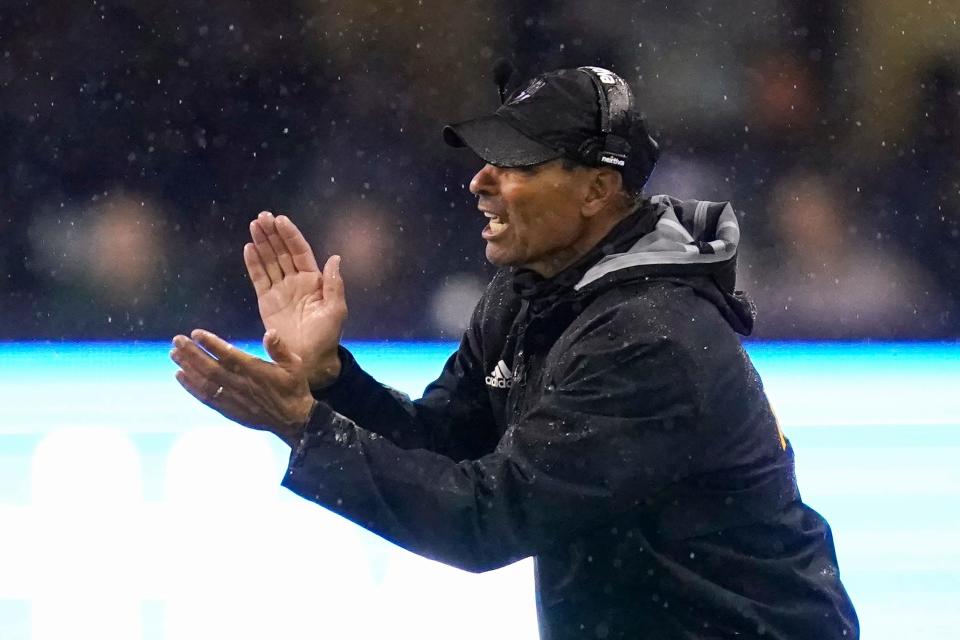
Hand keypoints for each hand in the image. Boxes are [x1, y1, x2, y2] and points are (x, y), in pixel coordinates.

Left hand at [170, 328, 316, 446]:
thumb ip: (280, 349)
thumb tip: (270, 332)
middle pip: (210, 367)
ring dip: (187, 367)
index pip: (229, 355)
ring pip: (205, 382)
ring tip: (173, 354)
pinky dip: (191, 388)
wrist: (293, 420)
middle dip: (192, 353)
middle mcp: (240, 384)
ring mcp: (232, 398)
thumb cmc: (293, 388)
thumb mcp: (294, 365)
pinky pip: (206, 398)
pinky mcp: (228, 409)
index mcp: (255, 371)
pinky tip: (179, 376)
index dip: (211, 344)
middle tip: (177, 340)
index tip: (196, 334)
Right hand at [245, 211, 345, 387]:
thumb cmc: (327, 336)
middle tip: (262, 217)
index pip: (300, 251)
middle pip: (282, 252)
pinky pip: (259, 278)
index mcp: (313, 281)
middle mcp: (296, 282)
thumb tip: (334, 258)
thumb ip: (334, 284)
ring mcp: (280, 290)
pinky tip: (248, 248)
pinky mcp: (267, 301)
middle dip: (272, 234)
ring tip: (253, 225)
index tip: (280, 220)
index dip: (290, 235)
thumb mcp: (336, 310)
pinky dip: (253, 264)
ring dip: (261, 243)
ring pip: (269, 261)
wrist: (309, 360)